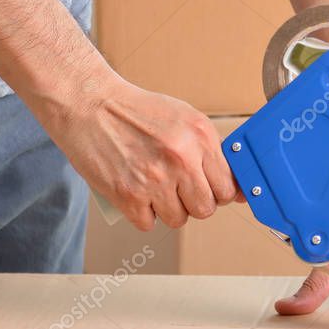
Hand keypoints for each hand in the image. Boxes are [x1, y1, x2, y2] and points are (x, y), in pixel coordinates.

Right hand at [47, 71, 240, 229]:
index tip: (206, 188)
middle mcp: (181, 159)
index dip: (217, 192)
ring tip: (153, 187)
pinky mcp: (128, 195)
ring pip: (177, 219)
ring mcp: (154, 179)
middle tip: (178, 189)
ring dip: (167, 209)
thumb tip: (237, 191)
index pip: (226, 188)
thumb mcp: (184, 118)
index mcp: (200, 137)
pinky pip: (147, 223)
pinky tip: (136, 193)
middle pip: (205, 209)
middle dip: (193, 203)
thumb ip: (211, 151)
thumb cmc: (137, 111)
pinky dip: (141, 213)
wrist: (90, 105)